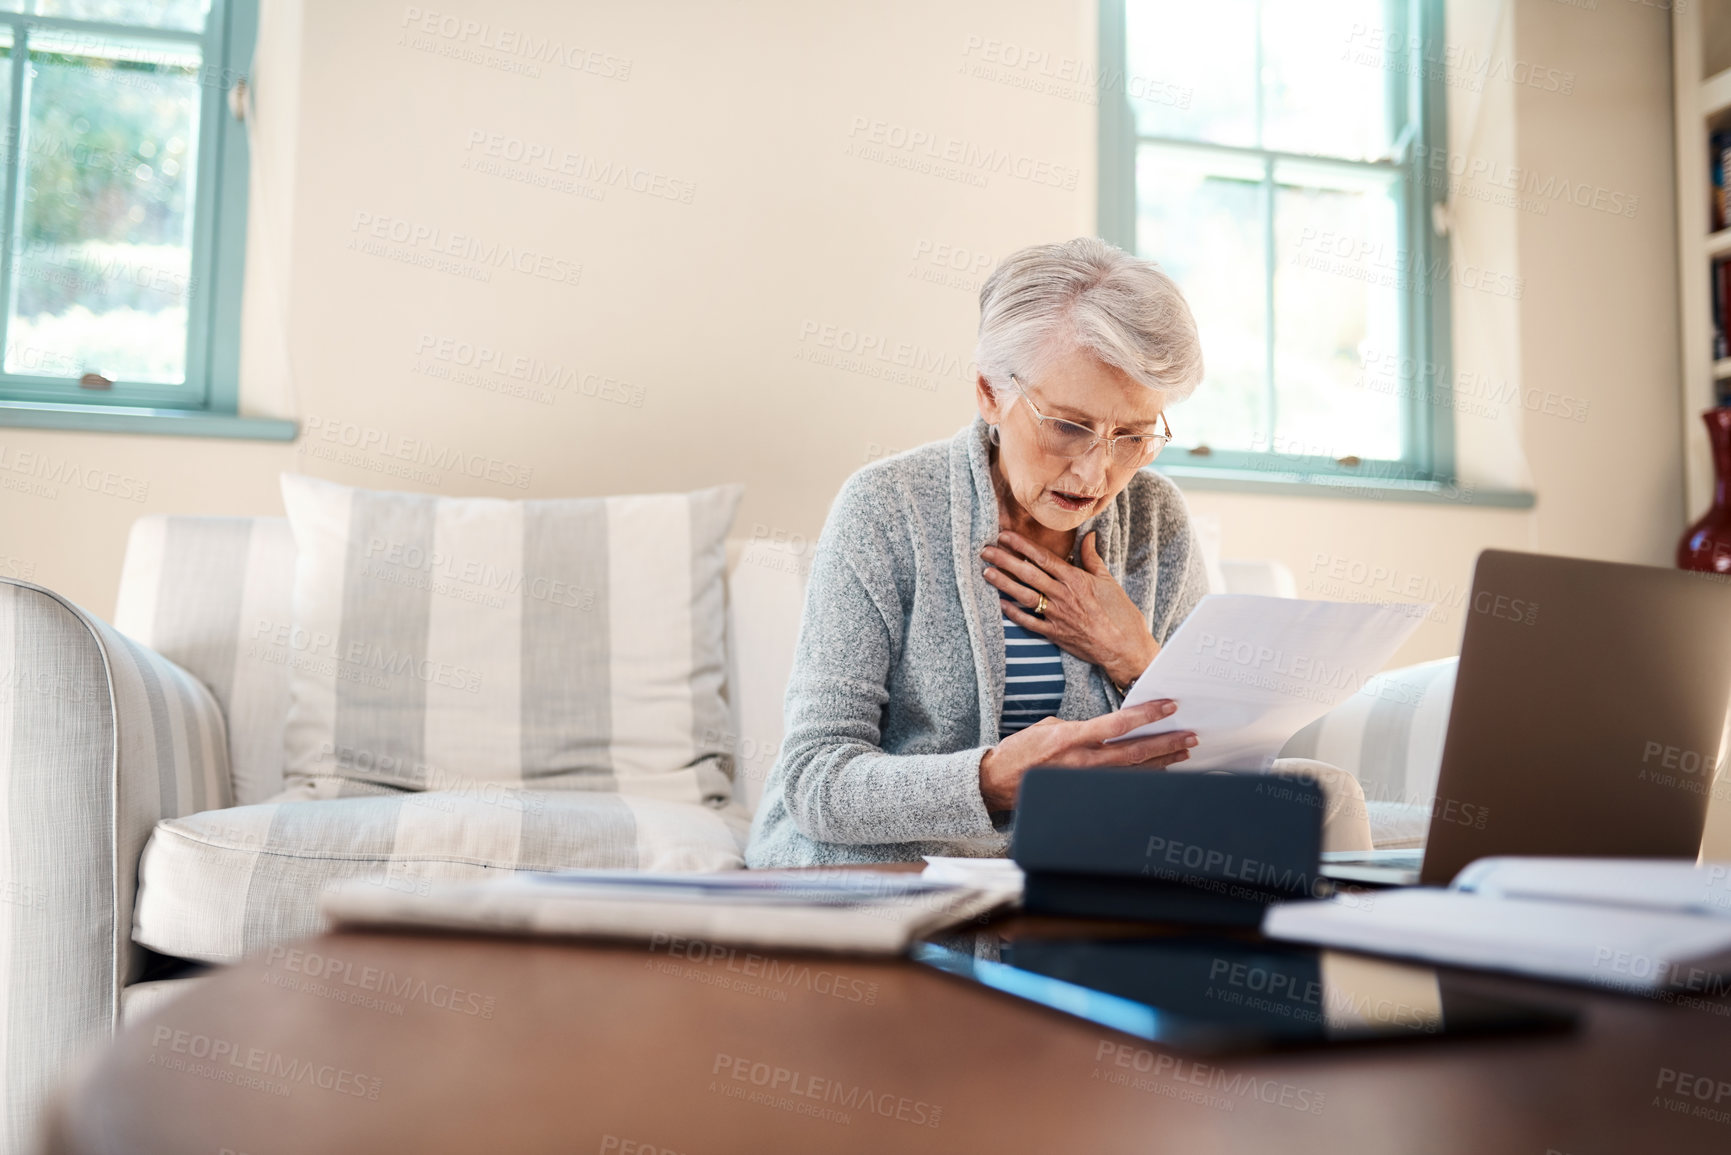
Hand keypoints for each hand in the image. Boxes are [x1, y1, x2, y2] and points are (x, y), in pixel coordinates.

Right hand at [977, 698, 1196, 809]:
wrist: (999, 783)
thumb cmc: (1020, 752)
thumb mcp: (1047, 728)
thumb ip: (1079, 728)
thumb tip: (1103, 730)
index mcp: (1072, 738)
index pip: (1118, 724)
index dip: (1146, 715)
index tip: (1168, 707)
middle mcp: (1083, 761)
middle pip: (1135, 751)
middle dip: (1166, 742)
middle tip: (1189, 735)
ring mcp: (1086, 780)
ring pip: (1133, 771)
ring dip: (1161, 760)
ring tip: (1183, 751)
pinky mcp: (1085, 792)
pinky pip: (1121, 783)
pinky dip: (1143, 776)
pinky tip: (1159, 771)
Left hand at [981, 529, 1158, 688]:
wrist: (1124, 647)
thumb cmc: (1120, 613)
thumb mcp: (1108, 581)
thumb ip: (1092, 558)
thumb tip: (1089, 535)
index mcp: (1075, 579)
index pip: (1042, 557)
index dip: (1021, 545)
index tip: (1004, 536)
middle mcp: (1062, 595)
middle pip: (1027, 573)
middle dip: (1004, 560)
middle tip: (985, 551)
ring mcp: (1056, 615)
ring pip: (1024, 596)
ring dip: (1003, 584)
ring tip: (986, 573)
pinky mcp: (1054, 634)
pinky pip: (1029, 622)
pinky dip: (1014, 614)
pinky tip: (1001, 604)